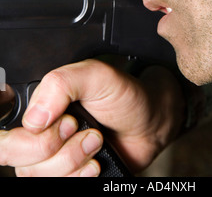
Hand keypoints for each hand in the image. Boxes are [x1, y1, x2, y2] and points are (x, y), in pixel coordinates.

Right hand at [0, 59, 184, 176]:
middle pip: (24, 164)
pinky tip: (95, 165)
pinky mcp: (69, 178)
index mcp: (39, 111)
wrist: (149, 122)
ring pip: (43, 179)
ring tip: (97, 143)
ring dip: (75, 163)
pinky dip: (80, 180)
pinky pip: (61, 189)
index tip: (71, 123)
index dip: (39, 139)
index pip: (10, 140)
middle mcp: (40, 138)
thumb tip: (34, 118)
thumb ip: (61, 83)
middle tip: (89, 133)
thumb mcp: (95, 75)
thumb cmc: (123, 96)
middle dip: (62, 151)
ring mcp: (54, 162)